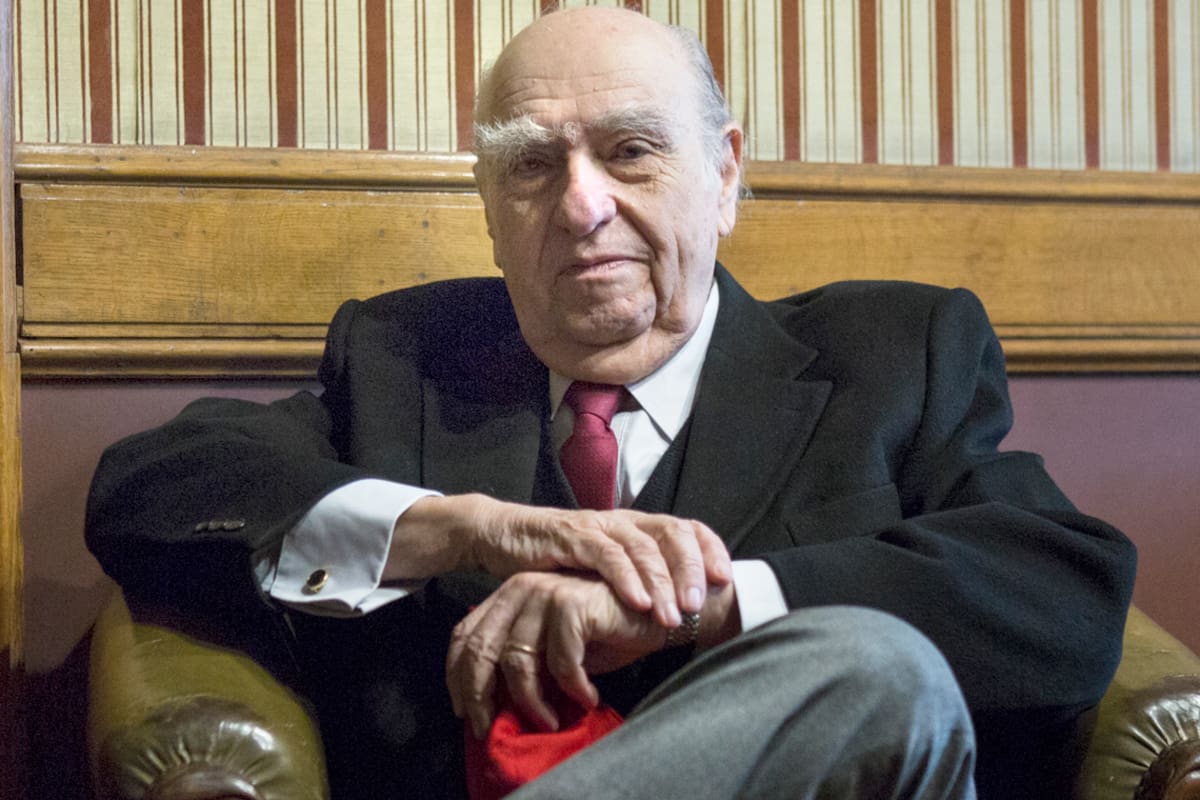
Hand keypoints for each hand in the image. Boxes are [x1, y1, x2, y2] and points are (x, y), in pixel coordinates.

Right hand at [389, 494, 731, 627]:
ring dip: (662, 582)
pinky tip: (638, 602)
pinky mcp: (571, 534)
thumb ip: (635, 582)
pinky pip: (605, 554)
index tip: (727, 581)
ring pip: (643, 546)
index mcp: (638, 527)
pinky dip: (625, 578)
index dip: (710, 550)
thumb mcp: (602, 574)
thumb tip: (678, 612)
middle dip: (692, 570)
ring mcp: (598, 526)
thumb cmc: (556, 562)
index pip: (687, 528)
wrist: (500, 536)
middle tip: (699, 606)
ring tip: (672, 615)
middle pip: (672, 534)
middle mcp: (624, 521)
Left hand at [446, 571, 665, 737]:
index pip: (464, 635)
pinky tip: (587, 696)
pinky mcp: (572, 604)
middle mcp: (520, 588)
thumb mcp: (553, 647)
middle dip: (483, 697)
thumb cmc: (606, 631)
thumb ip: (522, 660)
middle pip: (481, 650)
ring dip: (533, 702)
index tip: (467, 712)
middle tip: (493, 729)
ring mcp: (545, 592)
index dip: (459, 678)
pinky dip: (572, 687)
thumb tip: (490, 701)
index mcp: (509, 595)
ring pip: (517, 662)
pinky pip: (559, 661)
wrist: (657, 611)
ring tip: (552, 720)